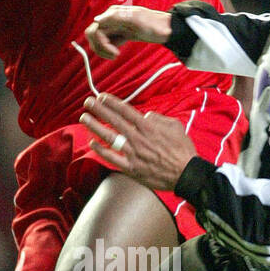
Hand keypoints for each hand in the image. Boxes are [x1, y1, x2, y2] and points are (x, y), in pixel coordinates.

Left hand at [80, 93, 197, 191]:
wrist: (185, 174)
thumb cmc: (182, 150)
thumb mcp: (175, 126)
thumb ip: (158, 118)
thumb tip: (145, 116)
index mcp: (148, 127)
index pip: (126, 110)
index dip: (111, 102)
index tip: (101, 96)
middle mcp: (138, 138)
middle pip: (114, 120)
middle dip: (99, 110)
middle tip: (87, 102)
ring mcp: (133, 153)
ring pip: (109, 137)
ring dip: (95, 126)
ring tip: (84, 118)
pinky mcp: (131, 168)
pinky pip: (112, 158)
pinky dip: (101, 150)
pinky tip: (93, 143)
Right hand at [85, 5, 172, 59]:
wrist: (165, 29)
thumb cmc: (152, 24)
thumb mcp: (135, 19)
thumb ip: (115, 17)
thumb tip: (96, 21)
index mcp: (112, 14)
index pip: (94, 30)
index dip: (101, 44)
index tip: (115, 52)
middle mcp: (110, 20)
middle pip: (92, 36)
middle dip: (100, 48)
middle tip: (114, 55)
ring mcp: (114, 27)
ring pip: (98, 40)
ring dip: (103, 50)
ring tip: (116, 55)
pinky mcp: (119, 34)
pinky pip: (106, 42)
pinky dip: (109, 49)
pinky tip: (118, 52)